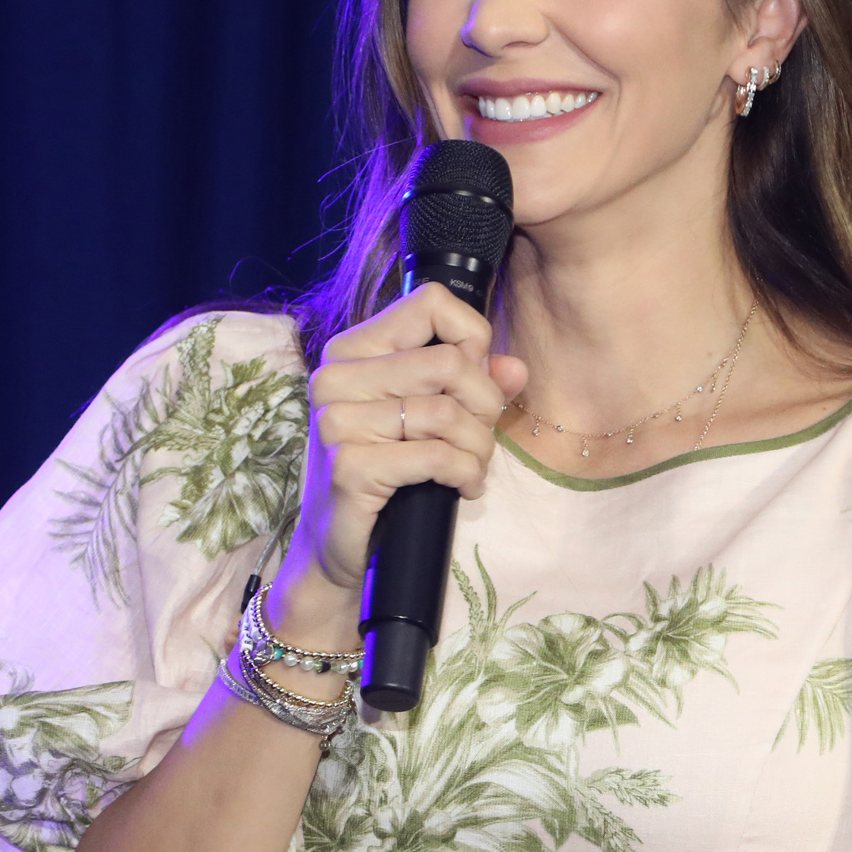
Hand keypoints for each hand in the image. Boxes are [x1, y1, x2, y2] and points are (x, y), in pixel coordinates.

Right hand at [271, 284, 526, 642]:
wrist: (338, 549)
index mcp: (353, 351)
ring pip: (449, 412)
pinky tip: (463, 489)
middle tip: (479, 441)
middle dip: (485, 406)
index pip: (429, 302)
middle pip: (450, 361)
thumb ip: (473, 385)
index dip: (472, 338)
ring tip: (471, 469)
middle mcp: (337, 377)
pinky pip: (438, 455)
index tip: (476, 381)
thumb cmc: (387, 477)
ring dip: (478, 448)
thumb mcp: (429, 420)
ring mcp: (339, 422)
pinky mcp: (351, 466)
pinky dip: (465, 474)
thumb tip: (515, 368)